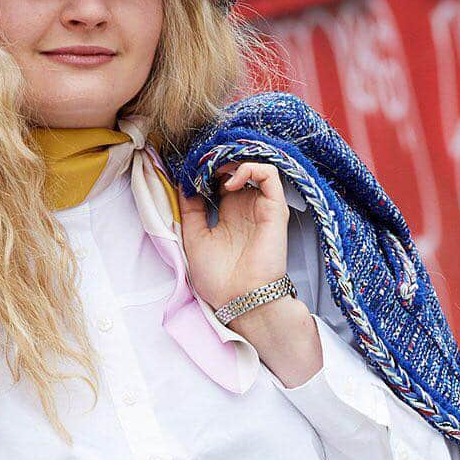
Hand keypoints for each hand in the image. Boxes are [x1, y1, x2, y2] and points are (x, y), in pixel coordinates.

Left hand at [175, 160, 289, 311]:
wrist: (239, 299)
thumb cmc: (218, 279)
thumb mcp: (193, 238)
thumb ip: (190, 209)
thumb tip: (184, 182)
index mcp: (228, 216)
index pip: (220, 180)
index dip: (205, 171)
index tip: (189, 170)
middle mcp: (245, 209)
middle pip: (236, 169)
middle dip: (217, 161)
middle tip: (200, 164)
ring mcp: (260, 207)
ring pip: (254, 166)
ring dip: (232, 161)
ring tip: (215, 170)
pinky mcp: (274, 209)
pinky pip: (270, 174)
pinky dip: (250, 168)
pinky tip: (230, 182)